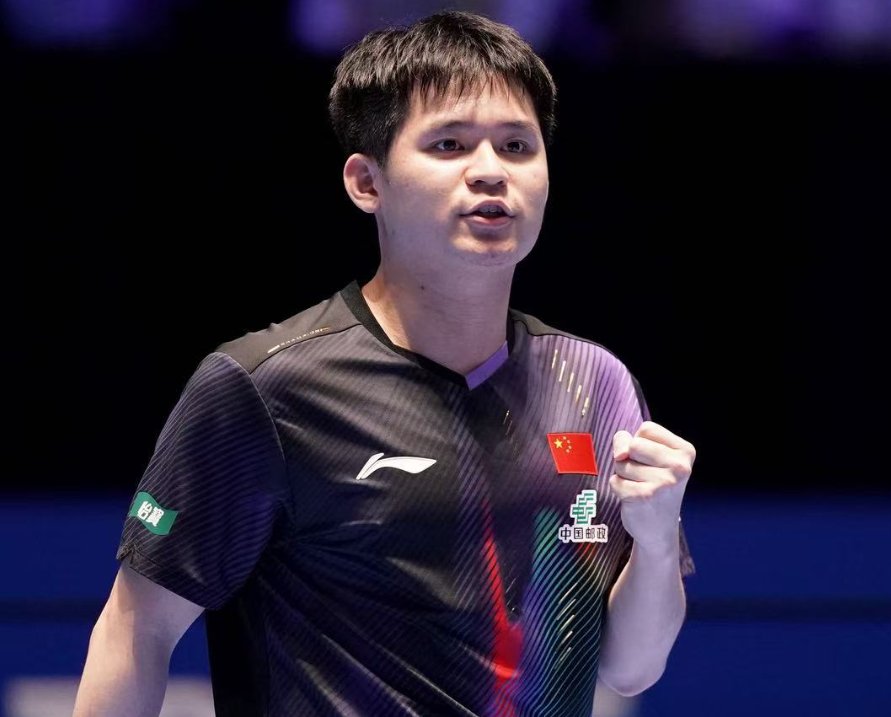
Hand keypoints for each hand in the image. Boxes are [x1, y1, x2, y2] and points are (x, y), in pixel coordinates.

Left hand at [608, 421, 695, 552]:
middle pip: (633, 444)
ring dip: (624, 475)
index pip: (647, 428)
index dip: (640, 443)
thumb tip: (620, 454)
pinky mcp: (644, 497)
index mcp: (685, 452)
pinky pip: (615, 480)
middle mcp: (679, 466)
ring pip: (622, 463)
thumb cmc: (652, 486)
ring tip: (641, 488)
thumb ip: (628, 441)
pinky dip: (618, 488)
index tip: (653, 462)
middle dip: (630, 459)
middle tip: (644, 477)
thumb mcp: (647, 457)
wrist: (659, 530)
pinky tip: (634, 499)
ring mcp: (663, 483)